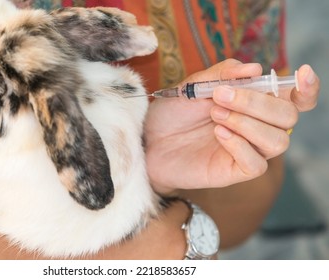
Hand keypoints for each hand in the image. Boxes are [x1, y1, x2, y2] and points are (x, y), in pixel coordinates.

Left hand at [145, 59, 319, 193]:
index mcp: (253, 104)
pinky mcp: (234, 171)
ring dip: (248, 123)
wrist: (148, 141)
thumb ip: (222, 74)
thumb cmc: (173, 113)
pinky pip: (256, 164)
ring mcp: (247, 150)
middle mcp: (257, 127)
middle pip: (287, 118)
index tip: (301, 74)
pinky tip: (218, 133)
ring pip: (278, 141)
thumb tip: (255, 68)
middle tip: (220, 96)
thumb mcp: (193, 86)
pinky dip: (240, 145)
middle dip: (257, 102)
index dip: (306, 89)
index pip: (294, 100)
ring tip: (215, 114)